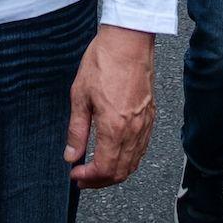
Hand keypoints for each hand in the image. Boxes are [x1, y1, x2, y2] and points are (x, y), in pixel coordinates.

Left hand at [64, 24, 155, 189]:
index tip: (75, 175)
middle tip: (83, 177)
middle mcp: (133, 130)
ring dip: (115, 172)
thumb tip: (71, 154)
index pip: (104, 168)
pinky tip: (116, 154)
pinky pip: (142, 148)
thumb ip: (76, 130)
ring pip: (134, 162)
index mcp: (114, 127)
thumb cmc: (104, 61)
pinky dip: (129, 159)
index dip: (88, 177)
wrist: (128, 41)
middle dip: (100, 181)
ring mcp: (145, 124)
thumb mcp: (80, 96)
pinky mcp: (151, 116)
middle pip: (121, 171)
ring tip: (97, 169)